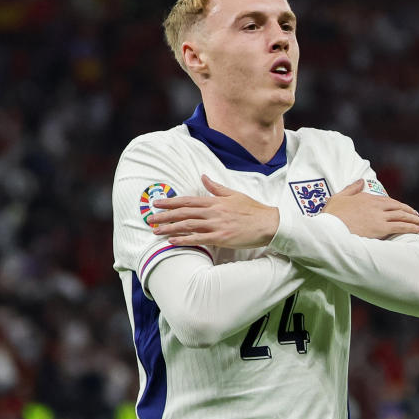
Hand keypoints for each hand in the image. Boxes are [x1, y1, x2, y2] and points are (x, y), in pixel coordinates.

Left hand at [150, 175, 279, 248]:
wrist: (268, 223)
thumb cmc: (253, 210)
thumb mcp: (234, 194)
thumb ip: (216, 187)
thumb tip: (204, 177)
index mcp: (215, 201)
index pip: (188, 200)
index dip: (170, 202)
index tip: (157, 203)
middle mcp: (213, 212)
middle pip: (183, 213)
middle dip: (165, 215)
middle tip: (150, 219)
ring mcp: (216, 225)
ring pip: (188, 226)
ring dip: (170, 228)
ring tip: (156, 231)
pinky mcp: (221, 238)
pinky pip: (198, 239)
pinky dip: (184, 240)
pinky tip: (172, 241)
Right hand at [322, 179, 418, 238]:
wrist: (330, 229)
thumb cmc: (331, 215)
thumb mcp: (338, 197)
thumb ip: (352, 188)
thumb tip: (361, 180)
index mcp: (366, 197)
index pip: (387, 201)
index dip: (397, 205)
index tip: (403, 209)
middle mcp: (375, 206)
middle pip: (397, 207)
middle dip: (409, 212)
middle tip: (417, 216)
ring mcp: (379, 217)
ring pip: (401, 216)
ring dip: (413, 220)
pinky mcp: (381, 228)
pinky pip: (400, 227)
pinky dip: (411, 227)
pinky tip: (418, 230)